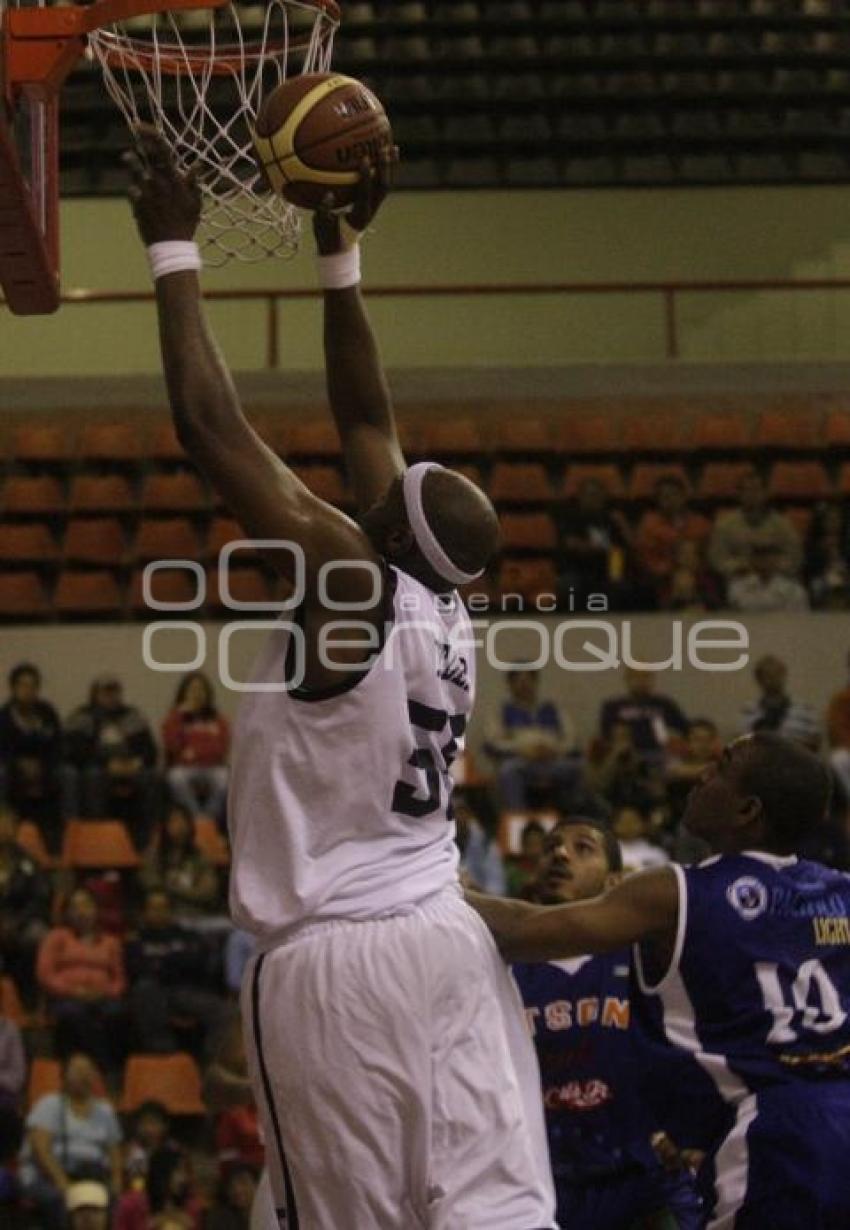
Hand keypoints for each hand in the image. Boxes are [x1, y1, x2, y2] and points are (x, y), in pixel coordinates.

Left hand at [124, 124, 201, 244]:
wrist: (171, 246)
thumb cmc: (186, 224)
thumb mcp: (195, 203)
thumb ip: (193, 182)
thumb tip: (197, 165)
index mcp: (174, 178)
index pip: (161, 148)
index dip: (148, 134)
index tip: (139, 126)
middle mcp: (158, 182)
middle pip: (143, 156)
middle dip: (138, 148)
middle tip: (136, 144)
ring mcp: (146, 193)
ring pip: (133, 170)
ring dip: (131, 162)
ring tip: (128, 158)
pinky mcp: (137, 204)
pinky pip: (131, 190)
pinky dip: (133, 189)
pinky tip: (137, 192)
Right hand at [312, 147, 396, 254]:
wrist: (339, 248)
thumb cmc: (327, 236)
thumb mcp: (320, 226)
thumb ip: (323, 212)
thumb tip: (328, 195)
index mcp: (359, 216)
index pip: (365, 193)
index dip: (365, 176)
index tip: (364, 158)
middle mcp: (370, 210)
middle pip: (383, 187)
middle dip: (385, 168)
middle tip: (384, 148)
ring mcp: (373, 207)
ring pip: (386, 185)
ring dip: (391, 167)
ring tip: (393, 147)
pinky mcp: (372, 204)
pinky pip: (380, 184)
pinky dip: (384, 170)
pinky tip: (383, 155)